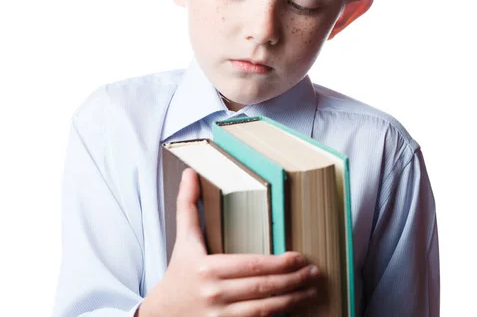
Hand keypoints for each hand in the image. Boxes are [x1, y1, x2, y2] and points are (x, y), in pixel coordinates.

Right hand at [138, 168, 319, 316]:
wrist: (162, 313)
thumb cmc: (178, 273)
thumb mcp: (183, 240)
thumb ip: (188, 205)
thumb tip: (189, 173)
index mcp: (208, 268)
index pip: (252, 265)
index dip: (280, 263)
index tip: (300, 257)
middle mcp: (215, 293)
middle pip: (263, 288)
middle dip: (294, 280)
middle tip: (314, 273)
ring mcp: (221, 316)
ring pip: (265, 310)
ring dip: (293, 300)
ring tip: (311, 291)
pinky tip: (293, 308)